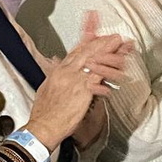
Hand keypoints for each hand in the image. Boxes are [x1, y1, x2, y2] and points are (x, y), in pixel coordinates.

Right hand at [27, 13, 129, 150]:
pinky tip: (117, 62)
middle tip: (113, 36)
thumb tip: (57, 63)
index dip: (87, 41)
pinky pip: (98, 76)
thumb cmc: (44, 113)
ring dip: (108, 50)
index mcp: (58, 71)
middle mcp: (66, 72)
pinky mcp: (82, 90)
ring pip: (93, 60)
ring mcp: (74, 80)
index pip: (75, 51)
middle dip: (101, 42)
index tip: (96, 34)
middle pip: (86, 52)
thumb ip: (54, 73)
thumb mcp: (45, 88)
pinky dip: (108, 68)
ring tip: (119, 43)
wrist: (42, 127)